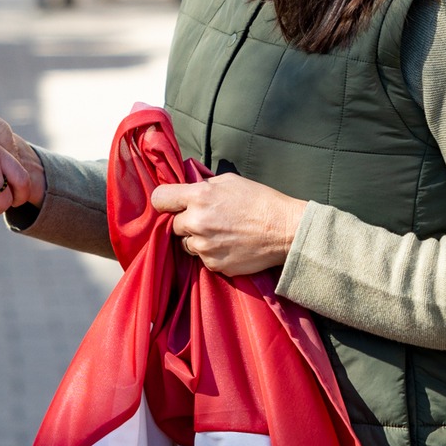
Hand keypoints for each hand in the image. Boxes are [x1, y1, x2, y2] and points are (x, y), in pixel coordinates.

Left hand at [150, 173, 305, 275]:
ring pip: (187, 243)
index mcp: (199, 197)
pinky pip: (202, 258)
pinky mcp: (214, 264)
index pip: (159, 199)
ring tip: (221, 233)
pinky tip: (229, 244)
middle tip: (208, 219)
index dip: (164, 201)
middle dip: (186, 221)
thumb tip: (188, 189)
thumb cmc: (261, 201)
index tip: (170, 204)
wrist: (285, 230)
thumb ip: (204, 185)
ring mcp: (204, 246)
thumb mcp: (230, 181)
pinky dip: (212, 252)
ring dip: (198, 239)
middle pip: (174, 224)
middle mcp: (197, 222)